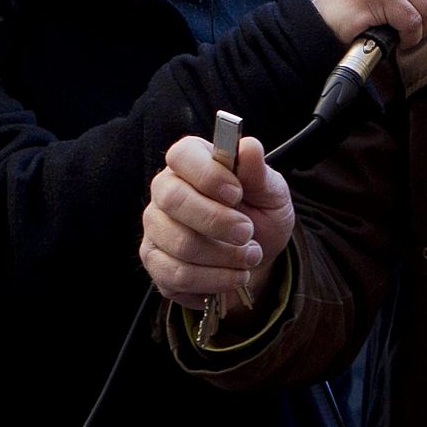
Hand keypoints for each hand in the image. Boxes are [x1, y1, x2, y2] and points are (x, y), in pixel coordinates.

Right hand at [141, 135, 294, 306]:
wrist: (257, 254)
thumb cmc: (260, 212)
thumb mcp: (270, 191)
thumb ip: (258, 172)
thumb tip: (249, 146)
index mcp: (192, 161)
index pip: (182, 155)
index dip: (208, 174)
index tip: (238, 194)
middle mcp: (165, 191)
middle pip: (173, 200)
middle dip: (217, 221)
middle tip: (248, 233)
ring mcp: (155, 228)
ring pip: (179, 244)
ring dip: (224, 257)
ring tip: (250, 257)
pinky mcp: (155, 263)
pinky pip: (177, 276)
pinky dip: (214, 281)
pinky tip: (234, 276)